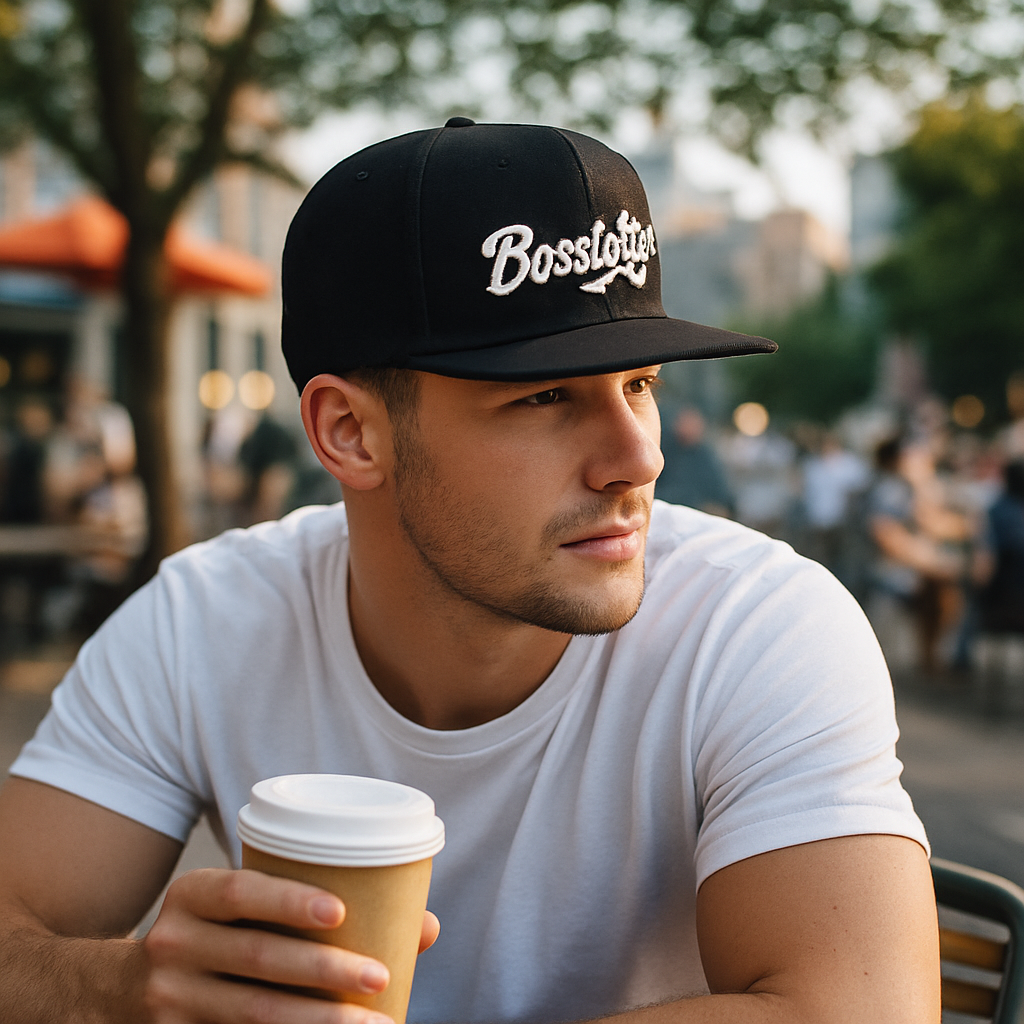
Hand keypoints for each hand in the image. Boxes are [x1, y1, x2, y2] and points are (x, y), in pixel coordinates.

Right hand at [142, 868, 438, 1023]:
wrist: (118, 990)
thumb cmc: (220, 935)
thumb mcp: (245, 909)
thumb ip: (317, 907)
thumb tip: (424, 925)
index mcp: (192, 896)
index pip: (238, 892)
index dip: (288, 900)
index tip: (342, 912)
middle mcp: (173, 944)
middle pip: (256, 959)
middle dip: (323, 971)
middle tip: (379, 976)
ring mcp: (168, 1001)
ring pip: (251, 1014)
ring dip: (317, 1022)